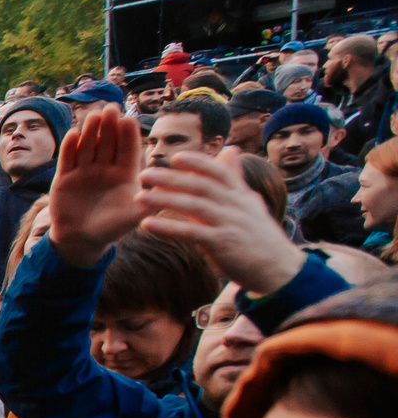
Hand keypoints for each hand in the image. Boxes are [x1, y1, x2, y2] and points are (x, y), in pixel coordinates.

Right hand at [46, 107, 147, 264]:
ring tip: (94, 116)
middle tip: (112, 108)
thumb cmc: (112, 229)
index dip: (128, 135)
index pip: (128, 150)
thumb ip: (149, 202)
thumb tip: (168, 190)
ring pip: (88, 146)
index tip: (129, 120)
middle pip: (108, 143)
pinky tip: (73, 133)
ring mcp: (84, 171)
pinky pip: (67, 159)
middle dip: (110, 126)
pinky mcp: (65, 177)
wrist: (81, 240)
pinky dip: (69, 147)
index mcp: (125, 174)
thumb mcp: (134, 217)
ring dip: (90, 131)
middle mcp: (105, 168)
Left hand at [138, 147, 306, 296]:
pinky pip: (191, 233)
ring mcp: (230, 224)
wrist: (278, 269)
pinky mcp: (222, 244)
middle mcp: (236, 205)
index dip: (198, 162)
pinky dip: (168, 227)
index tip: (175, 157)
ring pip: (194, 206)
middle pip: (201, 186)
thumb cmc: (257, 235)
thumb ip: (234, 178)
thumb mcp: (249, 202)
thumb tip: (230, 149)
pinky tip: (147, 224)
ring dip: (164, 200)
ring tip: (139, 197)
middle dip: (171, 178)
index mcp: (241, 195)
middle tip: (144, 174)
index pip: (219, 172)